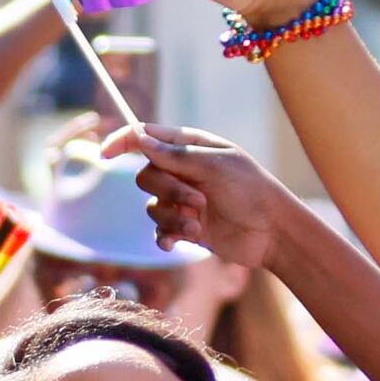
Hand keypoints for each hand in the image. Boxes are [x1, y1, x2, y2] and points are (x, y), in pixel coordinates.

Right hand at [126, 123, 294, 270]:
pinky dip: (165, 236)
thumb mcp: (215, 166)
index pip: (147, 137)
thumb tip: (140, 139)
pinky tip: (175, 243)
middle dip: (167, 189)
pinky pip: (159, 230)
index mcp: (191, 147)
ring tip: (197, 224)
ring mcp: (184, 200)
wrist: (273, 232)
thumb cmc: (251, 190)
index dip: (124, 141)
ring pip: (152, 205)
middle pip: (146, 175)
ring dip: (171, 217)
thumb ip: (176, 155)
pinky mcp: (186, 227)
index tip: (106, 153)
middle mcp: (184, 172)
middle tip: (198, 200)